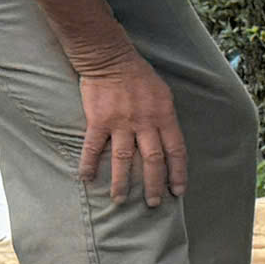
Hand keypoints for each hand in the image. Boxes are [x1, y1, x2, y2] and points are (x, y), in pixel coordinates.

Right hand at [78, 54, 189, 207]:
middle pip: (153, 160)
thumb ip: (166, 118)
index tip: (178, 191)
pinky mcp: (99, 121)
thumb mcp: (164, 94)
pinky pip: (93, 147)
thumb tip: (169, 141)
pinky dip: (89, 164)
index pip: (176, 150)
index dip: (178, 172)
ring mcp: (121, 123)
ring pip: (124, 159)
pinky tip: (86, 179)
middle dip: (154, 184)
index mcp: (164, 116)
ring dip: (123, 182)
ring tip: (120, 201)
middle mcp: (145, 122)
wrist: (111, 59)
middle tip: (153, 204)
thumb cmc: (140, 76)